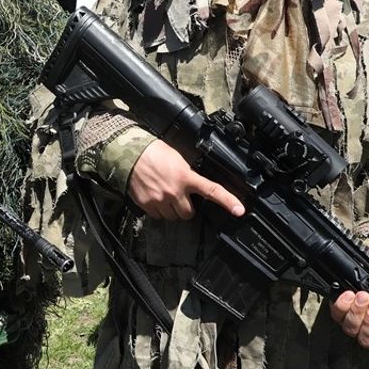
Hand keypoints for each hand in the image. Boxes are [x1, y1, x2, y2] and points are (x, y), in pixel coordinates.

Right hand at [126, 139, 244, 218]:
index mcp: (186, 177)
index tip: (239, 210)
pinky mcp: (147, 205)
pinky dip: (158, 210)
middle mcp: (175, 191)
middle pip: (188, 213)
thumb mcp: (178, 159)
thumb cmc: (154, 152)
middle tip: (179, 196)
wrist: (129, 154)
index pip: (212, 191)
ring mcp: (160, 200)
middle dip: (185, 207)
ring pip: (173, 217)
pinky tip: (154, 197)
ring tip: (164, 195)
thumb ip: (188, 173)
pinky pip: (158, 216)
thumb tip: (195, 183)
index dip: (228, 201)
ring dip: (172, 210)